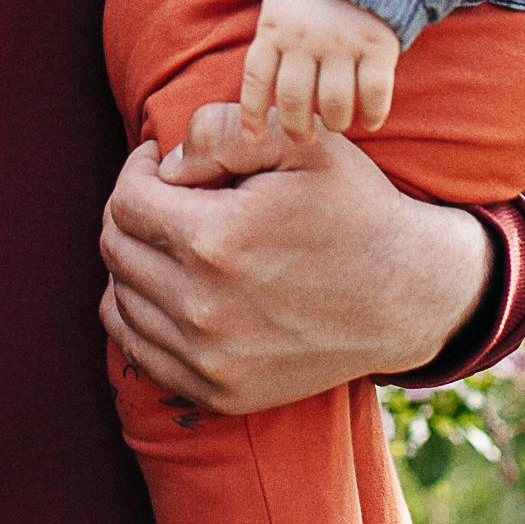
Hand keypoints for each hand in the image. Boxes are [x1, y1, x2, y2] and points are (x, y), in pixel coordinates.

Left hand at [100, 113, 492, 412]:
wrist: (408, 297)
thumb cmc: (353, 208)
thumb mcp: (302, 144)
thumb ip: (222, 130)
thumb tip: (165, 163)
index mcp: (217, 242)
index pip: (127, 201)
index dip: (137, 170)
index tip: (160, 162)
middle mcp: (204, 309)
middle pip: (116, 249)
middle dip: (132, 211)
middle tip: (167, 195)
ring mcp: (210, 360)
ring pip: (119, 300)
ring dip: (134, 261)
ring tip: (172, 239)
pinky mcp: (219, 393)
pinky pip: (139, 351)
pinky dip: (139, 314)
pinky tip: (171, 285)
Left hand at [242, 0, 400, 140]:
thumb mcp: (280, 10)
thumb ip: (273, 45)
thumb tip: (261, 98)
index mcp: (275, 28)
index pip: (256, 79)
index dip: (252, 114)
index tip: (252, 139)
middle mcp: (305, 38)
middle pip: (293, 100)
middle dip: (297, 129)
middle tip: (304, 139)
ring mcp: (342, 42)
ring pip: (334, 103)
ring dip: (336, 123)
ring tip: (338, 125)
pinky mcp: (377, 44)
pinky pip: (373, 92)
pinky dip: (373, 113)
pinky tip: (371, 121)